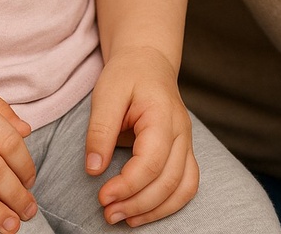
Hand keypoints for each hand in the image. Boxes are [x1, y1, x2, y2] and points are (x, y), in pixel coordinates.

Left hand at [85, 48, 197, 226]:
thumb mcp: (106, 93)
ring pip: (182, 188)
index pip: (151, 161)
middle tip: (108, 213)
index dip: (127, 185)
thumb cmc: (127, 74)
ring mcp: (186, 142)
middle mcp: (181, 131)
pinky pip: (185, 186)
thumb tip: (94, 170)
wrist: (148, 61)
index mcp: (163, 114)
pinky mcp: (184, 151)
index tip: (102, 196)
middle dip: (137, 204)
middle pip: (168, 180)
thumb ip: (100, 130)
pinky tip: (143, 212)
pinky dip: (168, 205)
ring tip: (124, 218)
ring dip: (154, 211)